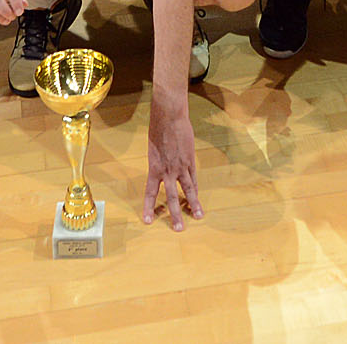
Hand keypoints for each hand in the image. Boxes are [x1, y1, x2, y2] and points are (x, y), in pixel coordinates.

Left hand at [142, 105, 204, 231]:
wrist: (169, 117)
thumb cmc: (158, 129)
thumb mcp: (153, 148)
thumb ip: (157, 162)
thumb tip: (161, 171)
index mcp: (153, 168)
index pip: (149, 192)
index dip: (148, 207)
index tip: (148, 221)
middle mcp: (167, 171)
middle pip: (170, 197)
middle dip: (174, 214)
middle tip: (178, 229)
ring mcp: (180, 167)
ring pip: (187, 190)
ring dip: (193, 205)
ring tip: (198, 217)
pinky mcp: (190, 161)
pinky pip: (194, 179)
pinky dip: (195, 190)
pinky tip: (198, 198)